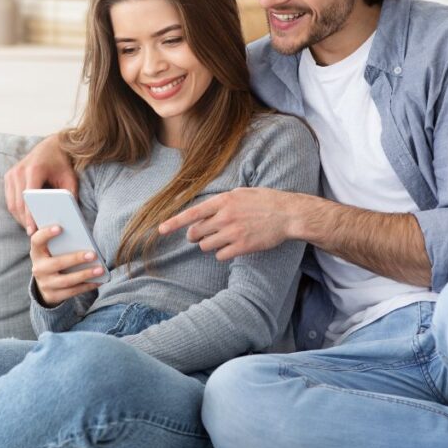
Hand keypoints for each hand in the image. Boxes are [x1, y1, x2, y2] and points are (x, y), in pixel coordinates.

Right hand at [4, 134, 77, 232]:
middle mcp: (19, 171)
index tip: (32, 231)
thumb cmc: (62, 163)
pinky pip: (10, 198)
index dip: (29, 216)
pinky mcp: (8, 176)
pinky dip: (17, 210)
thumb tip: (66, 216)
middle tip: (32, 235)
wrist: (51, 145)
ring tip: (30, 229)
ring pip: (12, 202)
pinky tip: (25, 218)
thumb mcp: (70, 178)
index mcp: (34, 169)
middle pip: (18, 202)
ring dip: (19, 217)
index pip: (28, 197)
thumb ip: (69, 195)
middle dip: (24, 220)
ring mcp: (12, 173)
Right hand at [29, 225, 103, 306]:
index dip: (46, 233)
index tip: (60, 228)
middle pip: (56, 263)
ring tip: (100, 269)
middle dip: (76, 259)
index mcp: (37, 252)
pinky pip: (72, 292)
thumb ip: (60, 240)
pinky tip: (98, 280)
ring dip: (85, 274)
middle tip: (93, 254)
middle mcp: (38, 268)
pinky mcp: (53, 295)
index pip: (37, 240)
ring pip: (66, 280)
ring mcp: (45, 284)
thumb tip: (79, 231)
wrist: (46, 284)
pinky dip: (87, 286)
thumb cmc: (54, 258)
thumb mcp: (51, 249)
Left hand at [158, 187, 306, 260]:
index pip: (192, 213)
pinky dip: (222, 253)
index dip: (174, 223)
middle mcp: (225, 217)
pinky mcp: (242, 247)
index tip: (160, 230)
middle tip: (202, 235)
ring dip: (209, 244)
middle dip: (195, 236)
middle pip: (196, 233)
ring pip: (206, 246)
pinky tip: (232, 247)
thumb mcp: (240, 192)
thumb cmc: (264, 201)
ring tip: (222, 238)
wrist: (287, 214)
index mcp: (223, 201)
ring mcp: (233, 233)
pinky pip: (220, 255)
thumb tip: (204, 212)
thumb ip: (221, 201)